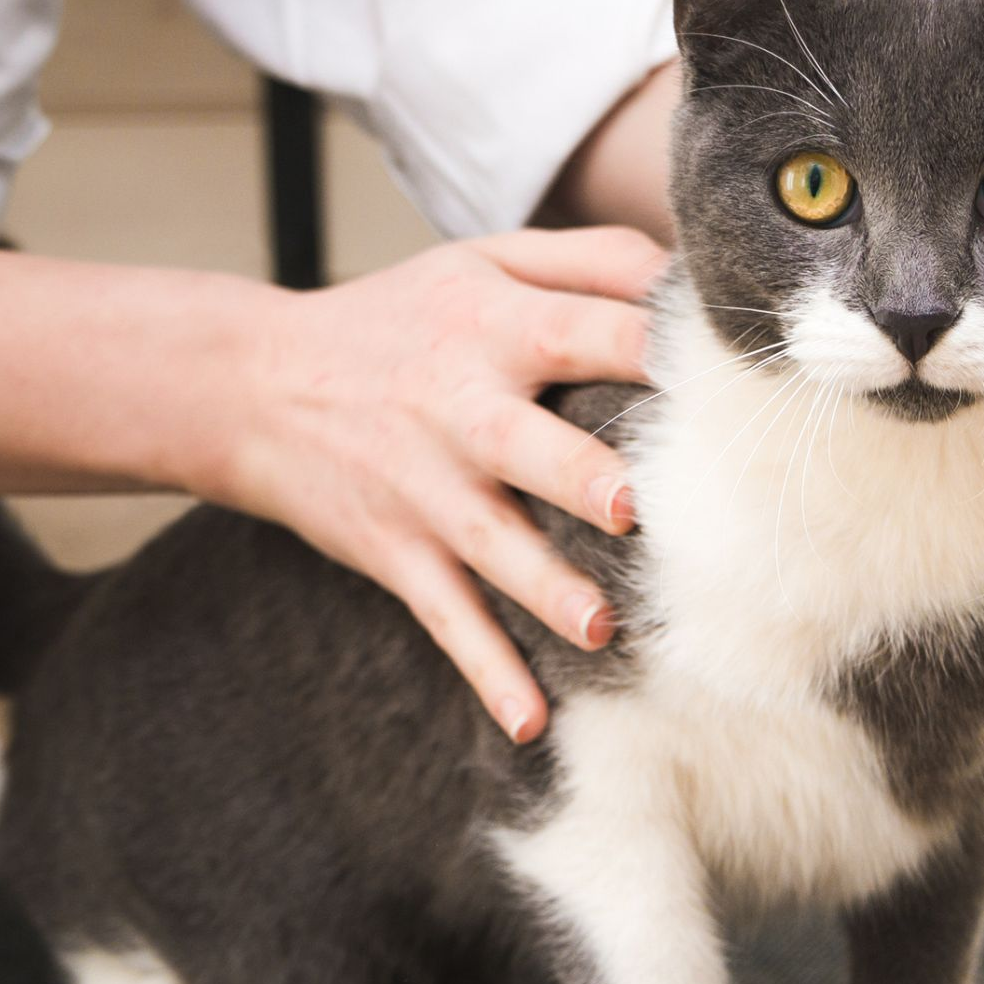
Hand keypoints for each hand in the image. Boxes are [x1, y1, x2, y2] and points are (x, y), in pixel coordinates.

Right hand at [202, 228, 668, 743]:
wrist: (255, 383)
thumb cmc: (399, 320)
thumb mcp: (482, 260)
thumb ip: (591, 259)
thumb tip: (692, 276)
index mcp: (496, 327)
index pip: (586, 331)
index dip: (654, 351)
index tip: (728, 385)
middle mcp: (462, 409)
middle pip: (530, 445)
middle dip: (583, 477)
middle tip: (639, 508)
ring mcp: (427, 489)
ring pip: (493, 547)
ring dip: (545, 589)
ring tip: (600, 627)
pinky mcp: (397, 552)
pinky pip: (445, 618)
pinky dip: (484, 672)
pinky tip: (530, 723)